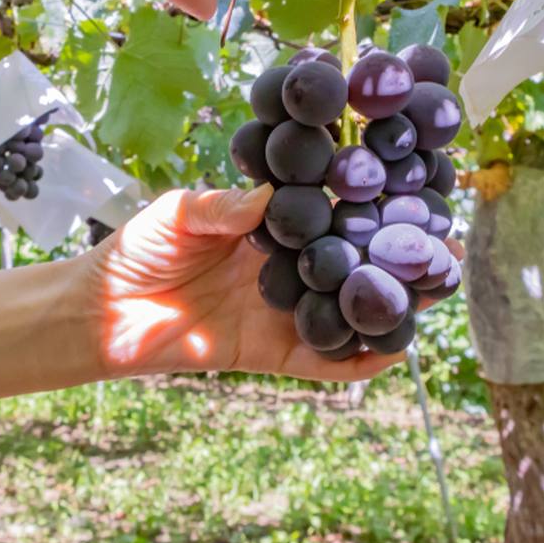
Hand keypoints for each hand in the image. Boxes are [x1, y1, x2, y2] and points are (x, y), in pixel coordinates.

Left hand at [80, 185, 461, 381]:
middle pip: (354, 259)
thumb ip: (223, 206)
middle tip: (443, 240)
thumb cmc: (136, 251)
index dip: (368, 197)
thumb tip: (272, 197)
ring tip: (433, 289)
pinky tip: (391, 351)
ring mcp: (283, 311)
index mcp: (270, 225)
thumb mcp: (178, 214)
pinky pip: (323, 360)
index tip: (408, 182)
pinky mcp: (270, 353)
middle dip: (397, 251)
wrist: (100, 314)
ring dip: (390, 302)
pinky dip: (357, 360)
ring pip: (349, 309)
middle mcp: (288, 266)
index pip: (330, 209)